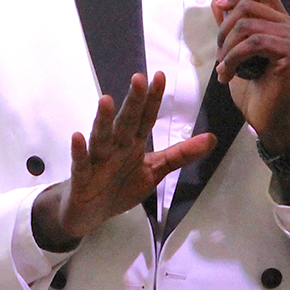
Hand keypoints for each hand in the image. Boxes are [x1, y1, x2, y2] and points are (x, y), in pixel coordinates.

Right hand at [31, 72, 215, 249]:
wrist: (88, 214)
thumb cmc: (119, 187)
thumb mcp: (154, 171)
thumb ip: (180, 155)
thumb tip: (212, 139)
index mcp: (132, 144)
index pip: (145, 118)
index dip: (153, 99)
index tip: (160, 76)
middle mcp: (115, 147)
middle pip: (125, 122)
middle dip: (133, 102)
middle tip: (139, 78)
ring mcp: (97, 160)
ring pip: (101, 137)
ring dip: (104, 120)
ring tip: (106, 100)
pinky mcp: (81, 178)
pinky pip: (80, 163)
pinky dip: (79, 151)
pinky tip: (77, 136)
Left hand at [212, 0, 289, 155]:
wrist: (271, 120)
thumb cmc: (258, 90)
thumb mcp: (237, 53)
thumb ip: (230, 28)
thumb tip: (217, 3)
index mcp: (280, 23)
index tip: (220, 7)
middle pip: (249, 7)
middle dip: (224, 29)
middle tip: (219, 53)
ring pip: (247, 26)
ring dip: (227, 48)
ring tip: (223, 67)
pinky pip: (254, 43)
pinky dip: (234, 58)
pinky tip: (228, 73)